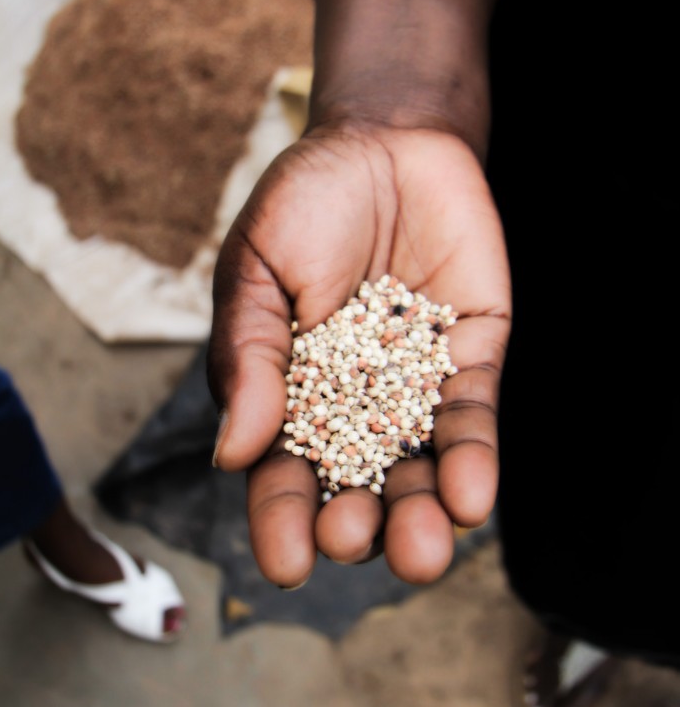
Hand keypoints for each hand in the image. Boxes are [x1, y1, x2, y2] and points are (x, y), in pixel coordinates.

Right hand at [208, 124, 510, 586]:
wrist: (385, 142)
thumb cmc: (305, 206)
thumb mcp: (255, 272)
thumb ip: (248, 357)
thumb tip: (234, 452)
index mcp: (291, 396)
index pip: (285, 473)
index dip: (283, 520)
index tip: (288, 565)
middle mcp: (355, 406)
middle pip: (359, 488)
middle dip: (359, 526)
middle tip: (354, 541)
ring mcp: (416, 388)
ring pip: (421, 469)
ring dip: (422, 516)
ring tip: (421, 554)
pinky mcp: (471, 359)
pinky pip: (472, 419)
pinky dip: (471, 459)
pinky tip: (468, 497)